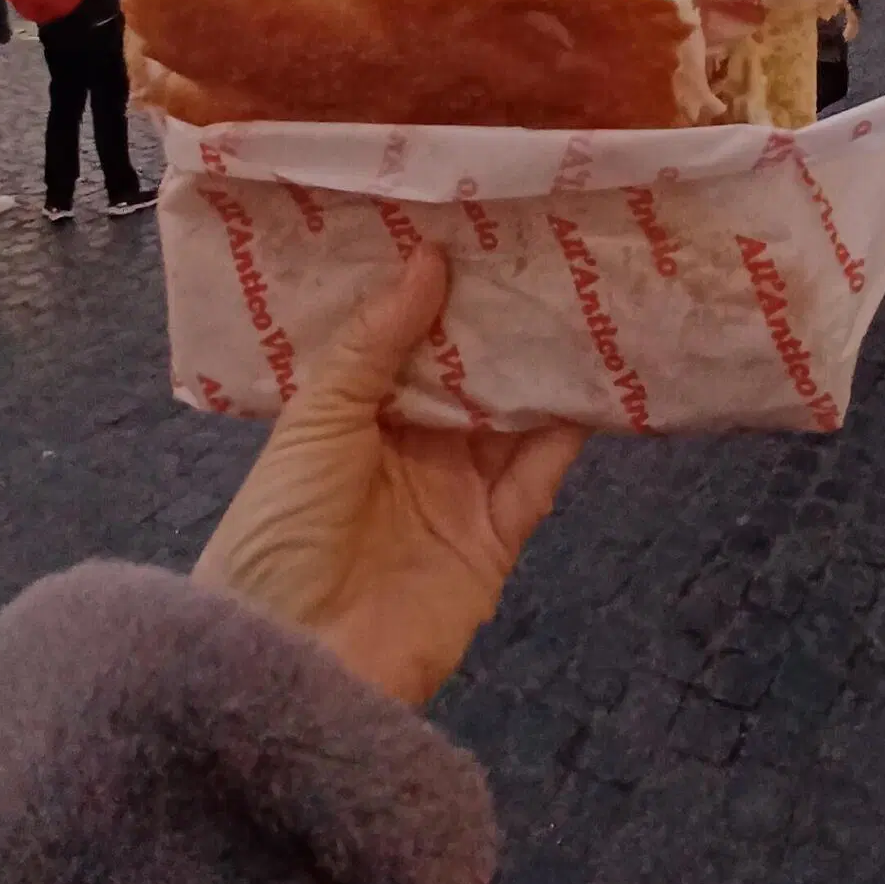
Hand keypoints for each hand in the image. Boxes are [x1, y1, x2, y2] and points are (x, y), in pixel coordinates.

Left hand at [193, 245, 584, 703]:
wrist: (295, 655)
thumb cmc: (284, 526)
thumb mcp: (316, 419)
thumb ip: (377, 342)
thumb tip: (430, 258)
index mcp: (358, 414)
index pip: (412, 340)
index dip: (446, 291)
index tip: (483, 228)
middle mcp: (413, 446)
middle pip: (472, 374)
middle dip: (506, 320)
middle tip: (551, 244)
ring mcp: (458, 492)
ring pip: (515, 416)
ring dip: (547, 365)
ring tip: (589, 291)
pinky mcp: (496, 537)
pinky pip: (540, 476)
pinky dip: (570, 433)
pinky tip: (600, 377)